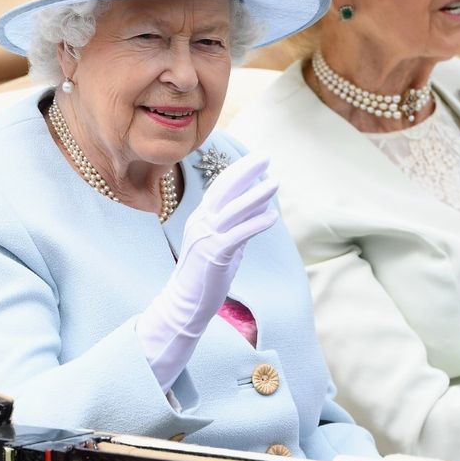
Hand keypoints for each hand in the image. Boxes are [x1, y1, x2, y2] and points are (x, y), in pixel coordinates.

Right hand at [137, 154, 279, 391]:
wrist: (184, 304)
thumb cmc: (204, 276)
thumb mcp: (223, 245)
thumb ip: (237, 227)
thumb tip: (260, 212)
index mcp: (201, 218)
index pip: (220, 186)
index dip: (238, 170)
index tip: (256, 159)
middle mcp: (201, 222)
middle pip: (225, 189)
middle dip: (246, 171)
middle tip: (266, 157)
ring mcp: (206, 237)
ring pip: (233, 209)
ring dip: (256, 194)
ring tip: (275, 182)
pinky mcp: (214, 255)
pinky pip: (238, 234)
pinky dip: (256, 223)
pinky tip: (273, 216)